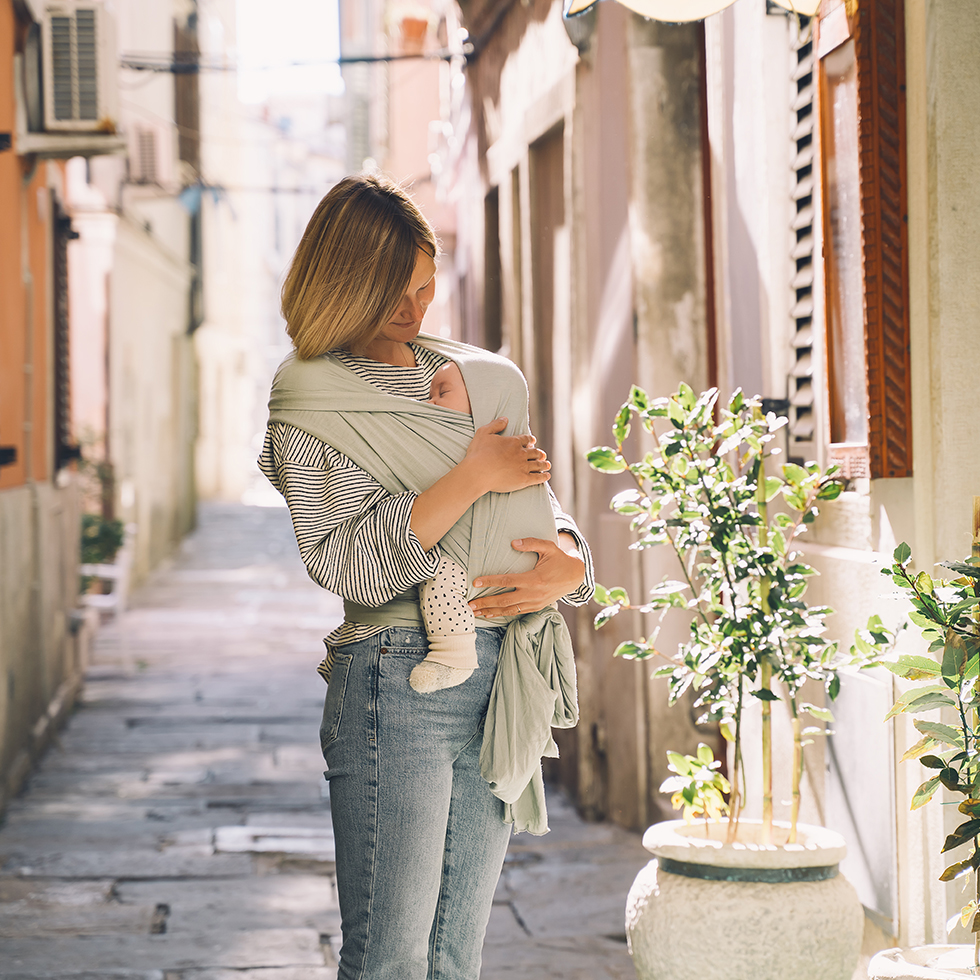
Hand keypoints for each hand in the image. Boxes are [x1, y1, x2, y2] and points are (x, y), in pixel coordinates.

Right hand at [464, 418, 550, 494]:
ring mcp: (524, 467)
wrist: (478, 473)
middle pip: (535, 452)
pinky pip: (538, 478)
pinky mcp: (524, 480)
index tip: (533, 442)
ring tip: (547, 465)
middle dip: (539, 453)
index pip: (527, 439)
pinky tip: (547, 476)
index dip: (530, 440)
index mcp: (514, 442)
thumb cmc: (478, 453)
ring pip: (539, 464)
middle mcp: (521, 454)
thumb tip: (505, 419)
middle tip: (542, 455)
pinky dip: (544, 476)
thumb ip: (495, 425)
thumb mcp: (483, 433)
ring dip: (544, 464)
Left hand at [468, 536, 585, 617]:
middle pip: (504, 600)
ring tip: (475, 613)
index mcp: (535, 579)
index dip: (490, 581)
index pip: (507, 581)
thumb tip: (513, 543)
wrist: (575, 577)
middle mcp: (533, 594)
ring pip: (509, 610)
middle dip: (485, 603)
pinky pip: (516, 613)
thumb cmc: (559, 559)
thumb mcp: (548, 547)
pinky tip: (491, 614)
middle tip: (469, 605)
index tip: (475, 582)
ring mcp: (535, 603)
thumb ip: (531, 543)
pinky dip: (502, 614)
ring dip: (491, 612)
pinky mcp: (536, 607)